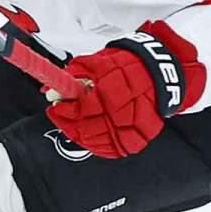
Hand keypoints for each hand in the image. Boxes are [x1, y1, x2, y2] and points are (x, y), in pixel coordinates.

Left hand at [45, 23, 192, 158]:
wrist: (159, 72)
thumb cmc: (128, 65)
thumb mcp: (98, 62)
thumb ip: (73, 75)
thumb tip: (51, 90)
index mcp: (112, 93)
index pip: (80, 110)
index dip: (63, 111)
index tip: (56, 107)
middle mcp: (122, 113)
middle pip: (86, 129)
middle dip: (68, 123)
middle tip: (60, 116)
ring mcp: (131, 128)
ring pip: (96, 142)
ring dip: (79, 135)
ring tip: (72, 125)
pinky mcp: (137, 138)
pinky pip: (112, 149)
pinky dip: (97, 145)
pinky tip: (89, 136)